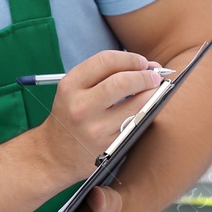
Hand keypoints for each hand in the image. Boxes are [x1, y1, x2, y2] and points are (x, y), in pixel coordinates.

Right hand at [36, 50, 161, 185]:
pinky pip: (136, 125)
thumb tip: (143, 65)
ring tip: (156, 90)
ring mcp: (95, 128)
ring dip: (153, 95)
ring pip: (135, 106)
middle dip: (145, 76)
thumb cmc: (69, 116)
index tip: (143, 61)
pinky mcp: (109, 146)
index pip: (105, 61)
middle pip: (122, 82)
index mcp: (70, 85)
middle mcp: (80, 106)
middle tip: (155, 76)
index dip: (130, 58)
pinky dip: (146, 113)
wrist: (55, 154)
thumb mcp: (72, 90)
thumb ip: (100, 75)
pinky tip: (148, 108)